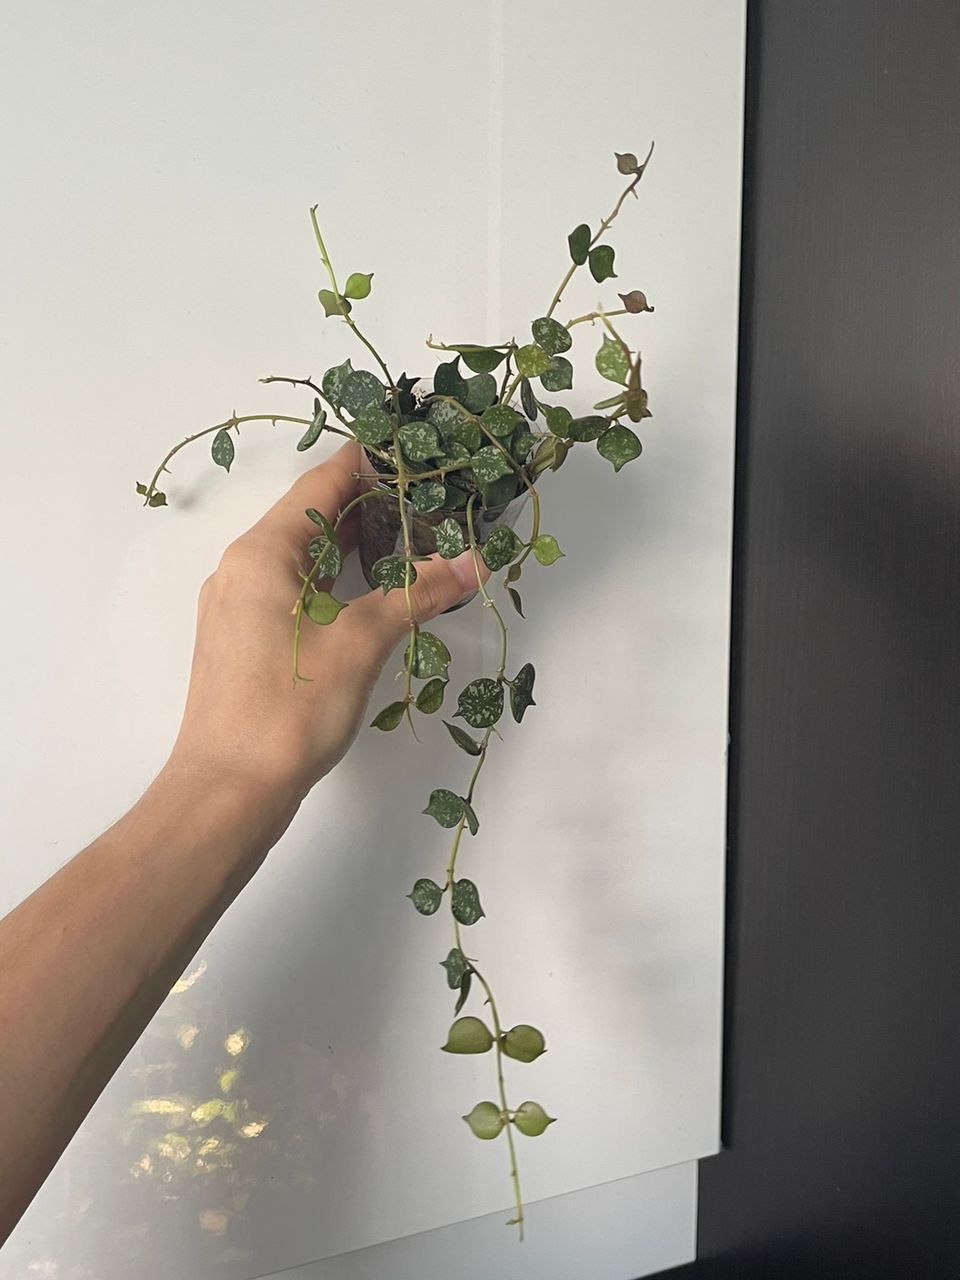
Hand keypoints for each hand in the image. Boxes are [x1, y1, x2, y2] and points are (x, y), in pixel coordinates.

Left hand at [167, 440, 483, 810]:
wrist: (228, 791)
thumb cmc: (288, 708)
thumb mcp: (361, 642)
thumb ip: (416, 595)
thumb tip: (473, 562)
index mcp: (262, 552)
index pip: (322, 483)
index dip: (370, 463)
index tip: (418, 453)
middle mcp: (242, 569)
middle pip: (311, 518)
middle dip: (371, 509)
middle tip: (432, 503)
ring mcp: (238, 608)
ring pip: (303, 560)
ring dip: (354, 550)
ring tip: (413, 545)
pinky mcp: (243, 643)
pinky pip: (293, 593)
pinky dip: (334, 585)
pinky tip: (372, 599)